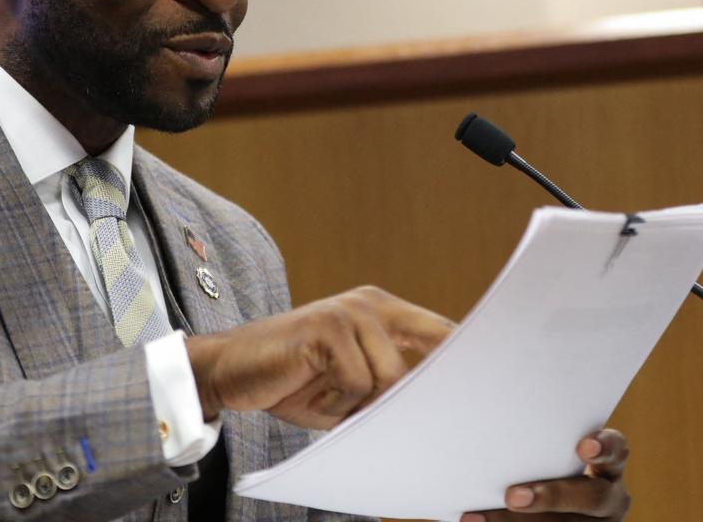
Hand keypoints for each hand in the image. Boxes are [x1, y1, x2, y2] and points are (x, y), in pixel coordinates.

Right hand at [185, 285, 454, 428]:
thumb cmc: (292, 383)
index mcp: (383, 311)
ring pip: (391, 378)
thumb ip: (389, 387)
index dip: (468, 361)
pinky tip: (310, 392)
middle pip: (425, 361)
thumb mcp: (351, 387)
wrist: (230, 371)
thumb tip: (439, 412)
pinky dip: (336, 402)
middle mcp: (371, 303)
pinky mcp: (327, 327)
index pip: (443, 333)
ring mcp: (349, 311)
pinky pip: (357, 383)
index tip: (492, 392)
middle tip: (393, 418)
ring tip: (327, 399)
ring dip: (361, 405)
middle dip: (418, 397)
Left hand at [460, 429, 630, 520]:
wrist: (535, 494)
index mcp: (606, 464)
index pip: (616, 451)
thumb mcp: (543, 437)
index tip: (584, 445)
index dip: (604, 447)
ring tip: (477, 517)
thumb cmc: (535, 449)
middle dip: (551, 496)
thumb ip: (529, 421)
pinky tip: (472, 518)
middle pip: (591, 498)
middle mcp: (606, 496)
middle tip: (512, 496)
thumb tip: (473, 373)